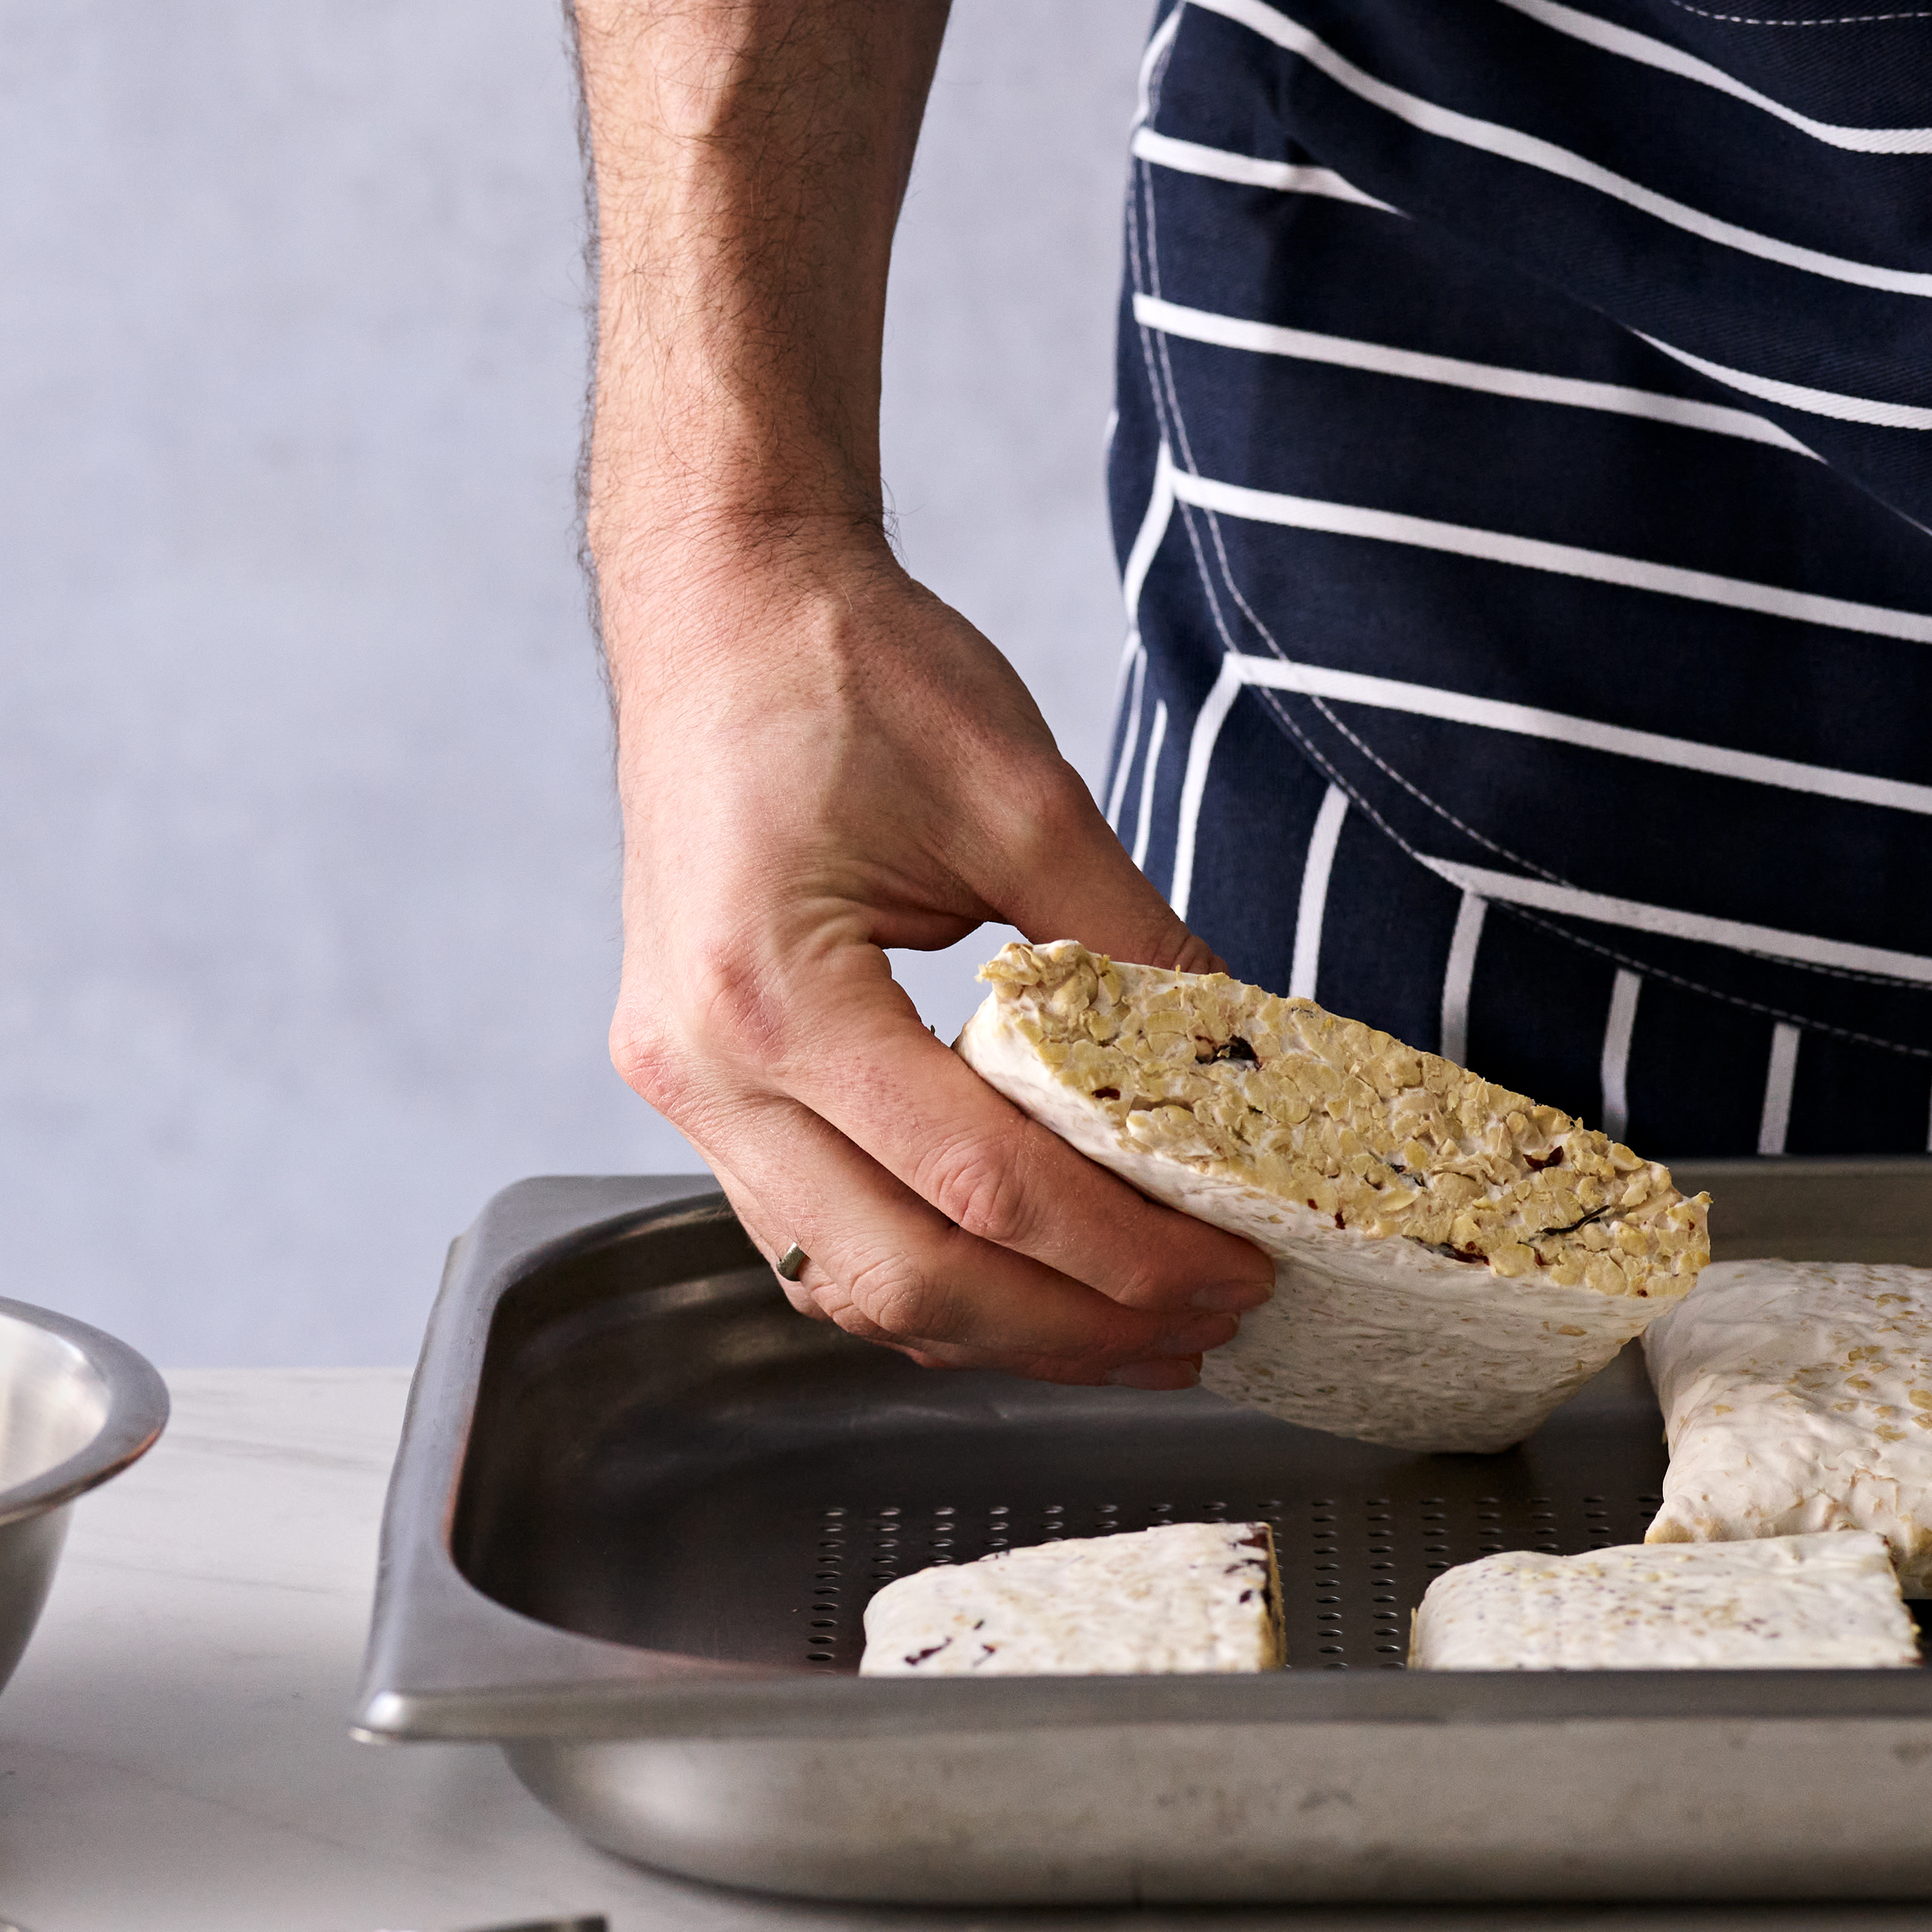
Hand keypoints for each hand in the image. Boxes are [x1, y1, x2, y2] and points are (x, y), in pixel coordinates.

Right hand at [603, 519, 1274, 1385]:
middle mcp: (703, 1064)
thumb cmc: (844, 668)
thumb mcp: (1023, 793)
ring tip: (1136, 1329)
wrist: (720, 602)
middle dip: (1071, 1328)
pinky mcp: (701, 1082)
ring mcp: (685, 1083)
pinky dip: (927, 1274)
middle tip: (1205, 1324)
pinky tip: (1029, 1277)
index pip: (978, 1186)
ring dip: (998, 1329)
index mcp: (773, 991)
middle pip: (901, 1277)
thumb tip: (1246, 1063)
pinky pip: (813, 1231)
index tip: (1236, 1266)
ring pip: (844, 1283)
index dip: (1123, 1252)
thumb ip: (1132, 943)